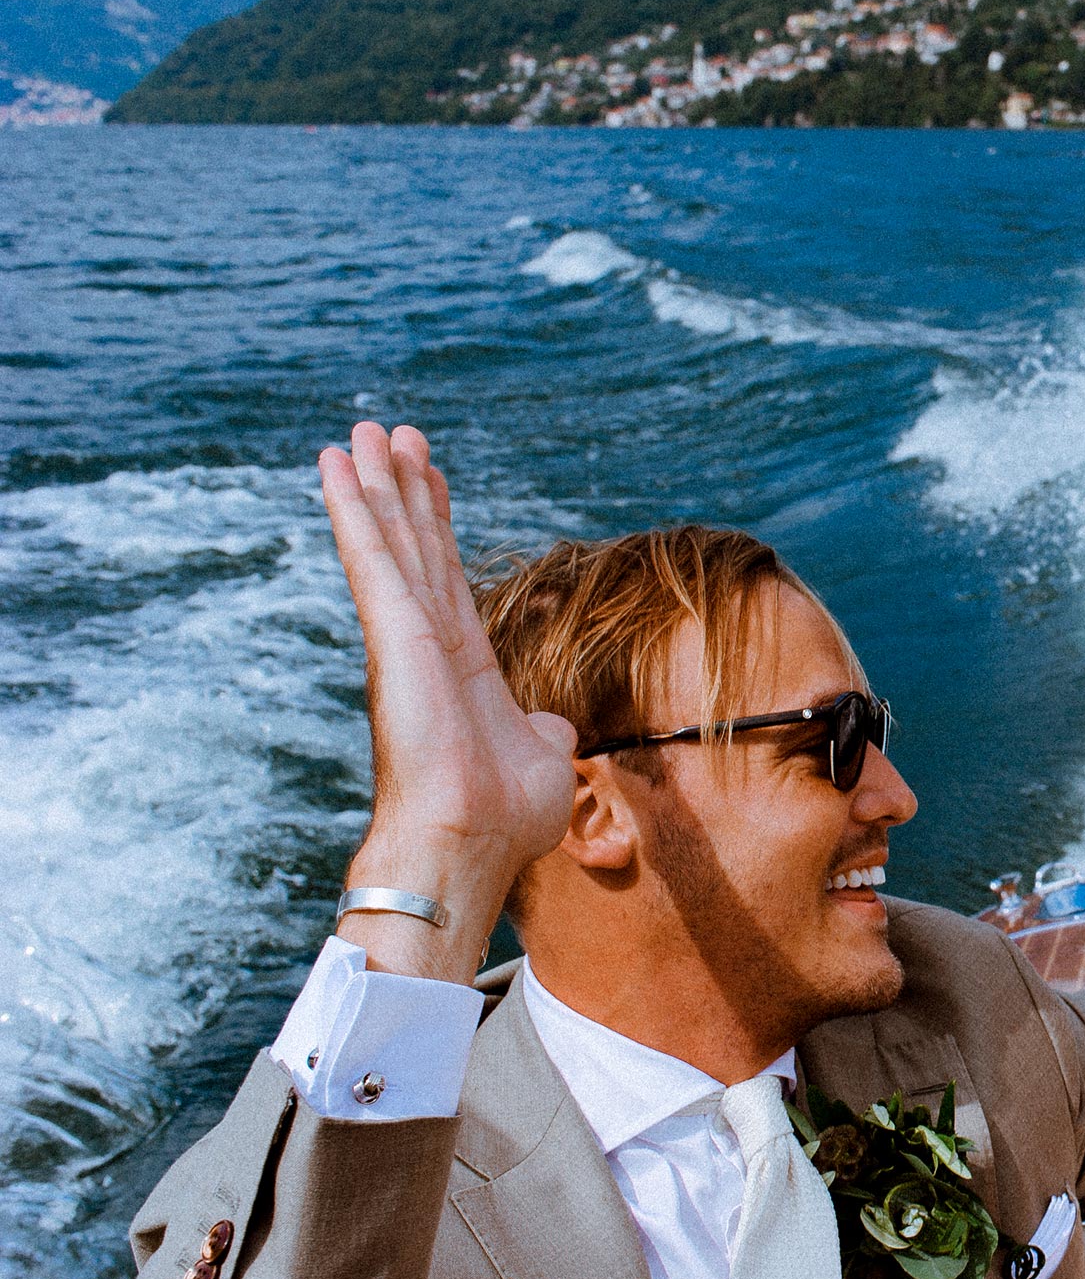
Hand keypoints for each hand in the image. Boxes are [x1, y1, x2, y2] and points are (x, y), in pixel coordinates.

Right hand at [319, 423, 577, 981]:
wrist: (471, 848)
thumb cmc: (502, 822)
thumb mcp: (544, 761)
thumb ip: (544, 731)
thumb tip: (551, 725)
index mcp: (462, 668)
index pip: (448, 579)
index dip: (439, 526)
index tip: (430, 478)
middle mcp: (427, 646)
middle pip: (415, 548)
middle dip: (404, 490)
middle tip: (392, 433)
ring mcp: (405, 640)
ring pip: (389, 543)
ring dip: (375, 485)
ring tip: (364, 431)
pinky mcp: (393, 638)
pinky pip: (373, 560)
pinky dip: (355, 510)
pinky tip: (339, 467)